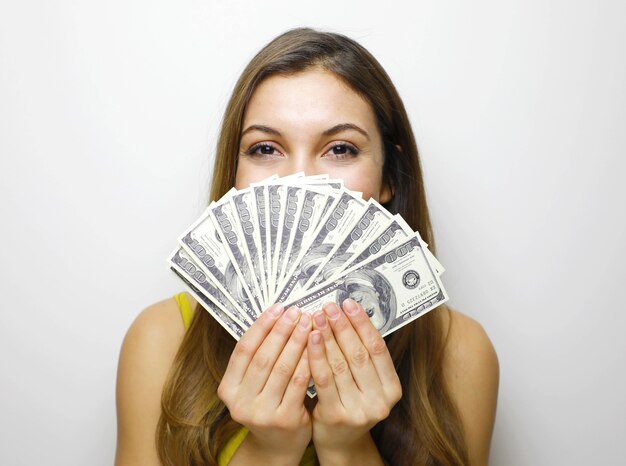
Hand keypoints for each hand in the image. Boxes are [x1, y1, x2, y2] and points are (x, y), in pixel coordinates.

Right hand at [217, 304, 312, 462]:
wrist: (277, 446)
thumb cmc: (267, 405)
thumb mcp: (252, 385)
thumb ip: (258, 357)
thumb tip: (277, 315)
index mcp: (227, 389)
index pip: (244, 349)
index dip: (261, 326)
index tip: (277, 308)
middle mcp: (240, 402)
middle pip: (263, 357)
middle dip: (282, 331)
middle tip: (297, 312)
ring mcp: (262, 413)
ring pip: (282, 368)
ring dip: (297, 342)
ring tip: (308, 323)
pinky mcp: (285, 419)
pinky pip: (299, 383)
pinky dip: (308, 361)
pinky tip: (316, 346)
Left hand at [307, 299, 401, 460]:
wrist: (339, 441)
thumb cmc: (350, 402)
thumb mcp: (366, 382)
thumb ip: (362, 356)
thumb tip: (348, 314)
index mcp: (392, 389)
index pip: (378, 348)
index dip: (362, 323)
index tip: (349, 304)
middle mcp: (380, 401)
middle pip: (359, 354)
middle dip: (343, 326)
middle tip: (329, 306)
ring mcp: (359, 411)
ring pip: (340, 365)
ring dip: (328, 337)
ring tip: (317, 317)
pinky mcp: (336, 416)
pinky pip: (324, 379)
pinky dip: (316, 356)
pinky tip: (310, 339)